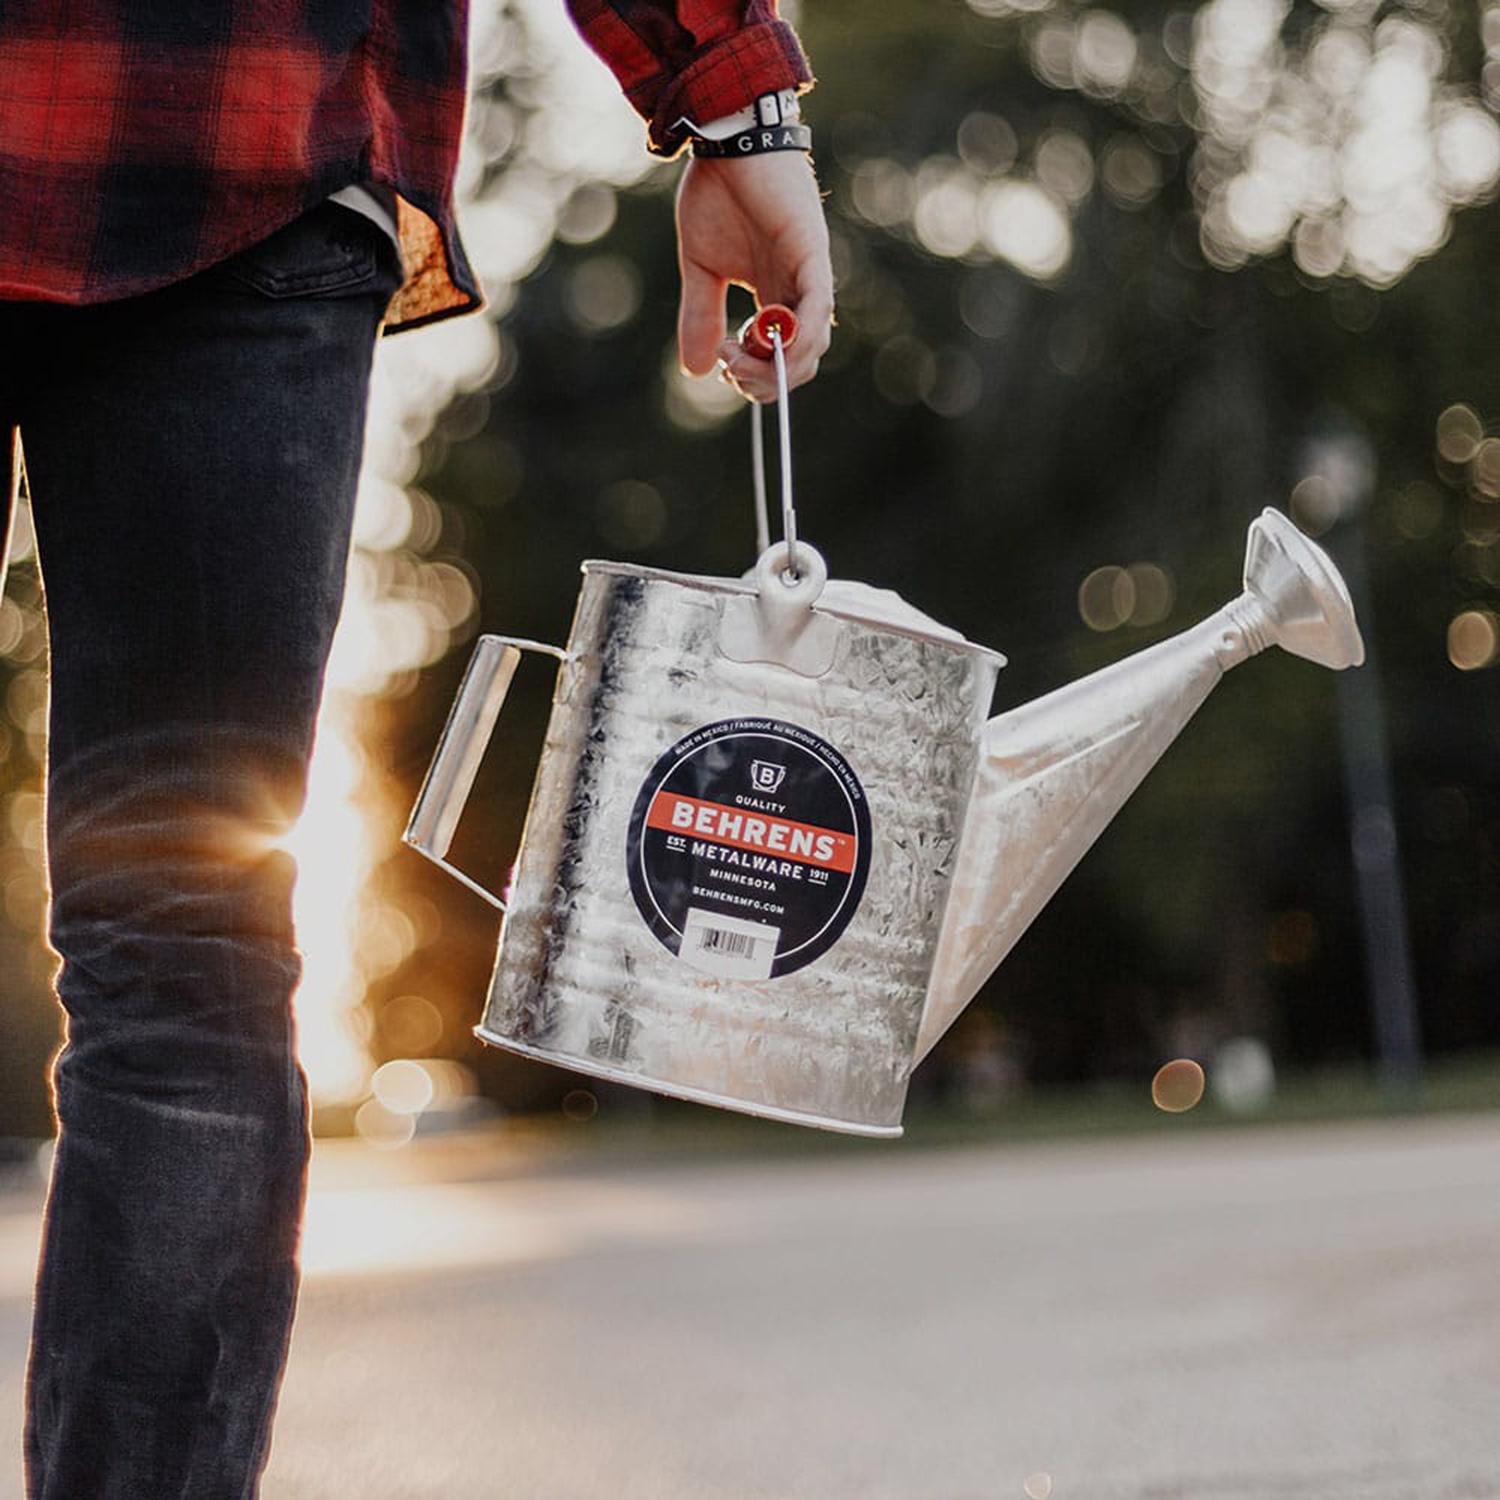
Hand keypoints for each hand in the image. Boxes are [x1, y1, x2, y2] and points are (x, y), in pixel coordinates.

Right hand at [675, 150, 833, 401]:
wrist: (726, 140)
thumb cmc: (718, 193)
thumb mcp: (701, 268)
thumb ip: (702, 316)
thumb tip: (696, 370)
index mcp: (774, 296)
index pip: (780, 359)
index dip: (755, 377)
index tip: (721, 364)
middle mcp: (796, 292)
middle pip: (799, 362)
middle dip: (763, 380)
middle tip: (728, 365)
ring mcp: (808, 275)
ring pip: (811, 344)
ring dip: (774, 365)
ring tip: (735, 354)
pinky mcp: (812, 253)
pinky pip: (818, 307)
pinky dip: (802, 334)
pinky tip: (774, 344)